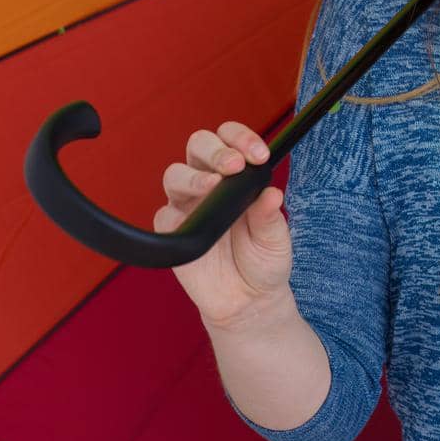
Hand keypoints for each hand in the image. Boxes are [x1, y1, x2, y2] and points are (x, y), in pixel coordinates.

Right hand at [152, 121, 291, 329]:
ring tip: (212, 186)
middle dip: (215, 149)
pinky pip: (164, 215)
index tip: (259, 155)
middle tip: (234, 165)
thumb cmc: (263, 260)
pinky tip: (192, 223)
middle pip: (198, 146)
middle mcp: (210, 184)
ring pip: (175, 174)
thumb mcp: (275, 238)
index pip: (232, 140)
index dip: (242, 139)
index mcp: (238, 176)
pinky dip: (175, 213)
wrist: (248, 301)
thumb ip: (270, 216)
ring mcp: (188, 206)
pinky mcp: (172, 231)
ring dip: (193, 176)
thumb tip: (272, 193)